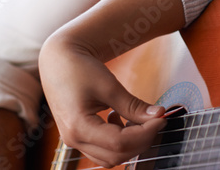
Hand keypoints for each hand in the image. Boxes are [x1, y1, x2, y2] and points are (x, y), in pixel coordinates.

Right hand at [39, 31, 166, 166]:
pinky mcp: (78, 137)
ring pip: (110, 157)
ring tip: (137, 118)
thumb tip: (158, 114)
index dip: (146, 132)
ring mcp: (74, 140)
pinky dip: (118, 141)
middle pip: (116, 154)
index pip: (120, 142)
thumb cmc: (79, 69)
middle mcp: (73, 139)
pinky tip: (120, 119)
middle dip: (142, 139)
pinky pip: (102, 150)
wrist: (58, 61)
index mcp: (78, 127)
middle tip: (157, 119)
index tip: (161, 118)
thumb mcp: (109, 86)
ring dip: (130, 143)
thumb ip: (133, 105)